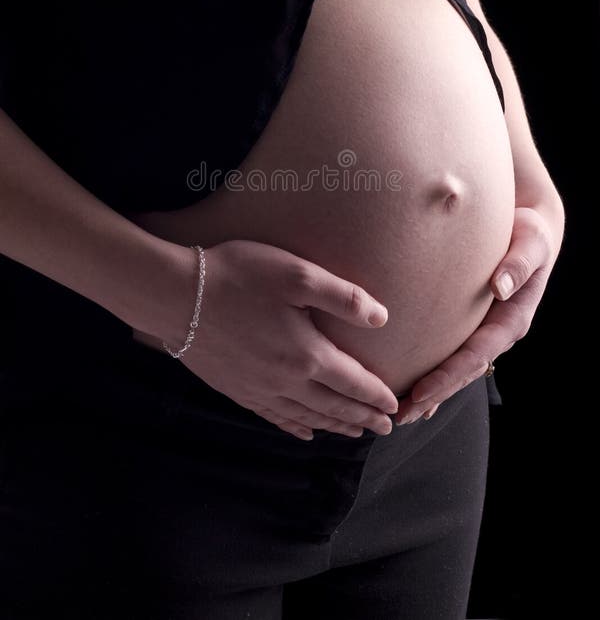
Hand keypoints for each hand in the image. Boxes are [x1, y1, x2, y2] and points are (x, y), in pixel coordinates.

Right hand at [147, 239, 398, 439]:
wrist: (175, 295)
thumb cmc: (238, 276)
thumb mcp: (297, 274)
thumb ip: (343, 297)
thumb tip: (381, 319)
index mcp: (307, 354)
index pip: (352, 383)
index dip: (377, 397)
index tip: (396, 408)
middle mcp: (286, 381)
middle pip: (333, 407)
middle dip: (362, 419)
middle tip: (384, 430)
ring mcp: (258, 389)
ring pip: (306, 417)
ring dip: (334, 426)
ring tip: (353, 434)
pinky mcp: (235, 389)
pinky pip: (273, 417)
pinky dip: (294, 428)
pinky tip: (303, 432)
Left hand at [393, 200, 564, 423]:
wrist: (532, 230)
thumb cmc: (531, 234)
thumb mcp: (533, 243)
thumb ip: (519, 264)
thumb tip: (500, 287)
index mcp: (512, 320)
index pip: (475, 355)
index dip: (448, 376)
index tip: (420, 392)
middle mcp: (497, 333)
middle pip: (461, 372)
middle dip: (432, 395)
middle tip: (399, 416)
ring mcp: (484, 332)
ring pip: (454, 369)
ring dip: (428, 393)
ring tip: (396, 413)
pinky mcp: (471, 325)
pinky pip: (449, 353)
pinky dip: (431, 375)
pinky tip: (410, 394)